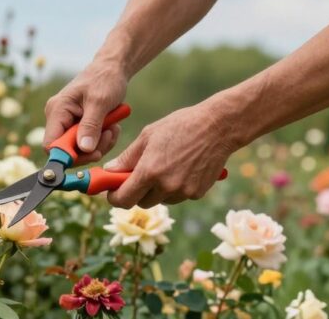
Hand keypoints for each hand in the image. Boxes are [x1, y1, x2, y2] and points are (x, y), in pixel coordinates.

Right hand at [42, 59, 127, 162]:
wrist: (113, 69)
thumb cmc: (105, 79)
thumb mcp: (100, 102)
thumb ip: (91, 126)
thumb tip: (84, 149)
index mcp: (57, 110)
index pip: (51, 145)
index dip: (69, 155)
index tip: (93, 153)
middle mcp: (58, 118)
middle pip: (68, 150)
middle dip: (91, 149)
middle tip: (109, 136)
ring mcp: (68, 123)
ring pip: (80, 149)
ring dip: (100, 144)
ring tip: (113, 128)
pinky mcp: (79, 126)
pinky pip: (88, 144)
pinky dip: (102, 140)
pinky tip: (112, 127)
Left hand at [104, 103, 237, 208]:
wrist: (218, 127)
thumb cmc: (180, 126)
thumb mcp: (148, 136)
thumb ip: (127, 157)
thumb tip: (110, 171)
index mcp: (149, 171)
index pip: (124, 200)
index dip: (115, 198)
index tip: (113, 192)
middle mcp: (166, 186)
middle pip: (141, 202)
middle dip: (136, 192)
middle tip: (139, 175)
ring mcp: (183, 192)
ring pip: (161, 200)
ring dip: (157, 190)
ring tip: (165, 165)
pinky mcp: (197, 193)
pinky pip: (178, 196)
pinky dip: (175, 188)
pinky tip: (182, 167)